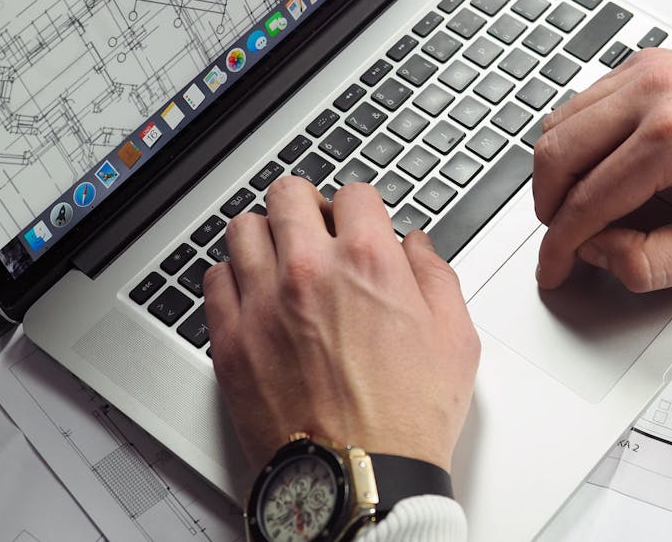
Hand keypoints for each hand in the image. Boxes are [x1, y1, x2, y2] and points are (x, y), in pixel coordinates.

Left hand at [204, 179, 479, 470]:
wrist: (360, 479)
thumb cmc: (408, 419)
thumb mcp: (456, 338)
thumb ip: (436, 277)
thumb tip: (417, 249)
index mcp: (367, 262)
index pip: (354, 193)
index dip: (361, 207)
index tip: (359, 221)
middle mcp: (308, 271)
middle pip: (288, 194)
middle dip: (307, 205)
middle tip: (315, 226)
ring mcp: (263, 304)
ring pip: (243, 229)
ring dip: (265, 234)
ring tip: (280, 256)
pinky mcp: (231, 341)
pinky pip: (214, 280)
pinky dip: (233, 277)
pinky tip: (253, 292)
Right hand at [533, 49, 671, 291]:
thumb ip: (652, 263)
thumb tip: (597, 252)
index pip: (587, 202)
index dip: (559, 245)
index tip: (552, 268)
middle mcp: (653, 93)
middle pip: (556, 154)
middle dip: (547, 206)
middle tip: (559, 237)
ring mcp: (647, 71)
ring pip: (559, 123)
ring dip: (556, 171)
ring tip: (575, 205)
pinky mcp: (646, 63)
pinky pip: (582, 101)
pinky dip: (575, 137)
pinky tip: (594, 166)